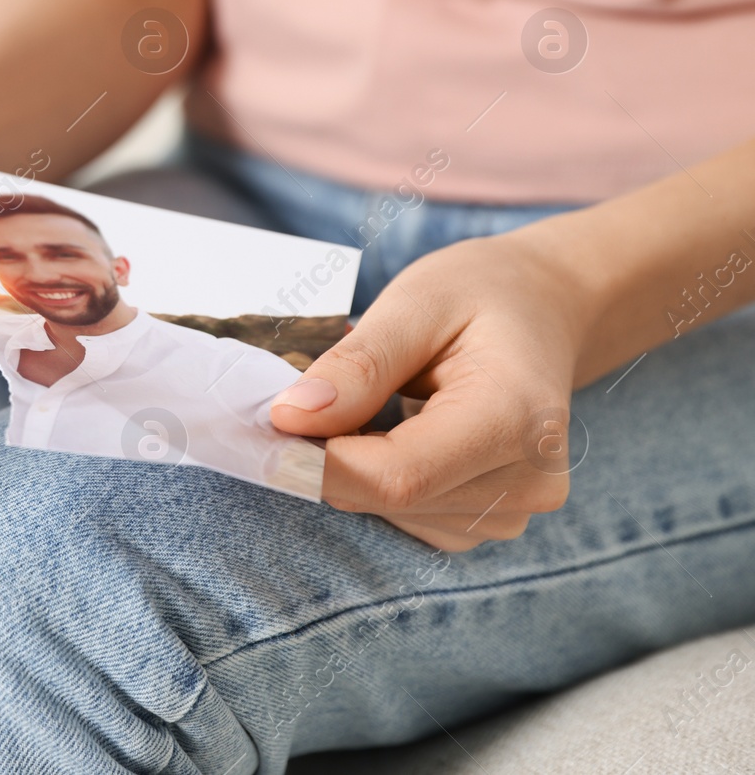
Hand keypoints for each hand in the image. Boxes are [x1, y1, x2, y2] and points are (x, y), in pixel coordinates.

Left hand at [269, 232, 593, 550]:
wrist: (544, 309)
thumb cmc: (483, 293)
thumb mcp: (417, 302)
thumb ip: (358, 364)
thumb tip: (290, 417)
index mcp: (517, 420)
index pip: (397, 477)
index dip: (317, 462)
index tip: (267, 424)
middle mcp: (530, 480)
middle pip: (389, 496)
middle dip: (326, 455)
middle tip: (306, 398)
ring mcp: (517, 509)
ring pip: (390, 511)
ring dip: (352, 464)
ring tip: (371, 399)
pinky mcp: (493, 519)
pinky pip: (407, 515)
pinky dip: (377, 476)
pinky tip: (393, 427)